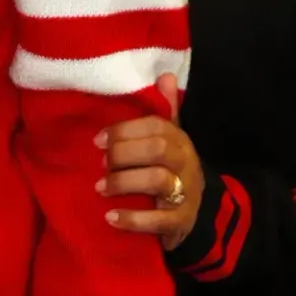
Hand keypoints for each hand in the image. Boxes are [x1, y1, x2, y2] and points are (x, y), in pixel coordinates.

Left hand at [96, 73, 203, 250]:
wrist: (198, 212)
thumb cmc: (173, 169)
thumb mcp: (171, 139)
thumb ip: (165, 109)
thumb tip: (165, 75)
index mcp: (179, 138)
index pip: (155, 125)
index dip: (124, 130)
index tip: (98, 139)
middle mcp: (185, 161)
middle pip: (157, 149)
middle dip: (123, 153)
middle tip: (100, 163)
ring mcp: (186, 192)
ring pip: (157, 180)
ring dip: (124, 182)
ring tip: (100, 187)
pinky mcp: (181, 221)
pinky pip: (159, 220)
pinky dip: (133, 219)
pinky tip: (110, 217)